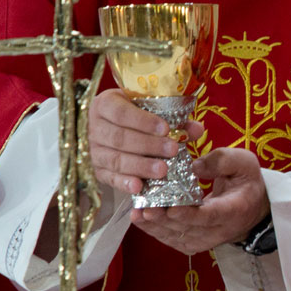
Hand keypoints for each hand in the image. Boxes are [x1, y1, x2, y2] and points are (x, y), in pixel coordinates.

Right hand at [88, 89, 203, 195]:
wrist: (109, 128)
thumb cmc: (134, 115)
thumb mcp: (149, 110)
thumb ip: (173, 118)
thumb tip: (197, 129)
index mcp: (105, 104)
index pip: (121, 112)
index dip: (143, 121)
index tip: (166, 128)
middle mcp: (94, 126)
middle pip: (120, 137)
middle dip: (148, 145)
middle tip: (172, 150)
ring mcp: (93, 150)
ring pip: (115, 159)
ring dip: (140, 166)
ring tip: (163, 170)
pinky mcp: (96, 170)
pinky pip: (109, 177)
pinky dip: (123, 183)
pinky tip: (138, 186)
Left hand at [129, 148, 268, 254]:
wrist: (253, 209)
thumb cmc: (247, 182)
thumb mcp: (244, 163)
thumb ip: (221, 161)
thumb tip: (192, 166)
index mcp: (236, 209)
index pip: (212, 216)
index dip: (191, 214)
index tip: (172, 208)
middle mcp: (221, 230)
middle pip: (190, 229)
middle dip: (165, 219)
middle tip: (145, 207)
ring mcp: (207, 240)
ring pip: (178, 237)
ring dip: (156, 227)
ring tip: (137, 213)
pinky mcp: (195, 243)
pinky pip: (173, 240)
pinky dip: (156, 231)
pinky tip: (141, 219)